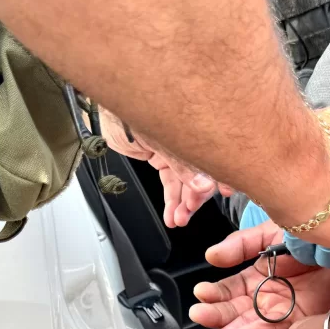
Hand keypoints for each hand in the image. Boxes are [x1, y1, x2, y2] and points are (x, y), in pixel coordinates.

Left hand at [99, 106, 231, 226]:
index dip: (222, 173)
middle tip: (190, 211)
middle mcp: (188, 136)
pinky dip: (171, 200)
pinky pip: (170, 181)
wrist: (102, 109)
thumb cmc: (128, 108)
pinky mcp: (162, 157)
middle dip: (197, 195)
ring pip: (185, 181)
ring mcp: (175, 148)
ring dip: (183, 203)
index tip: (227, 191)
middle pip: (201, 170)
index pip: (214, 152)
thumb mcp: (157, 138)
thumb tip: (204, 185)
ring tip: (179, 220)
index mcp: (193, 123)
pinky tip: (172, 214)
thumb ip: (181, 164)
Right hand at [189, 221, 329, 328]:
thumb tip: (211, 256)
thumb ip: (242, 244)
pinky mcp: (299, 320)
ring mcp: (283, 308)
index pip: (230, 288)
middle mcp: (269, 293)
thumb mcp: (272, 232)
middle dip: (215, 315)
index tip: (199, 294)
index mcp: (260, 273)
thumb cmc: (317, 235)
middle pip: (235, 310)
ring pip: (248, 324)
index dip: (214, 293)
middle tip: (199, 316)